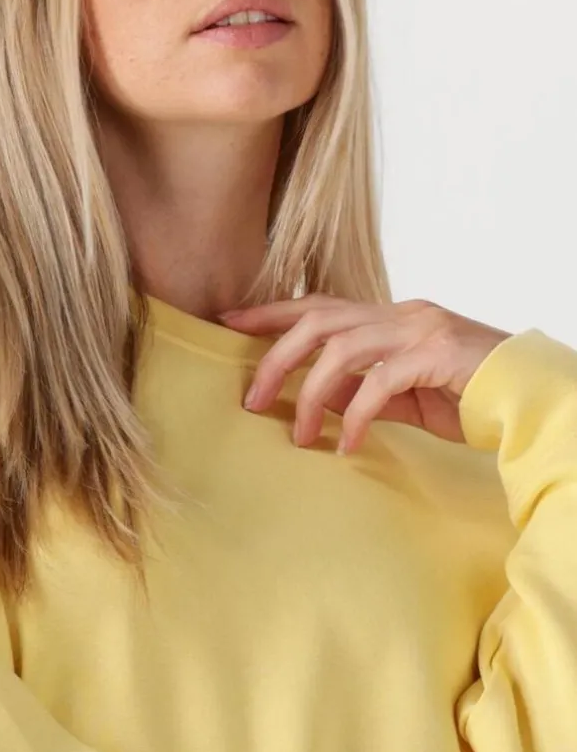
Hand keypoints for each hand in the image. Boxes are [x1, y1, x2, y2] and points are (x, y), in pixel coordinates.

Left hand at [219, 295, 511, 454]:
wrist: (523, 397)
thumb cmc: (463, 395)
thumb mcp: (401, 395)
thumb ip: (359, 390)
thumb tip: (315, 400)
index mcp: (388, 316)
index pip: (318, 306)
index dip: (270, 312)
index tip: (228, 322)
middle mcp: (398, 314)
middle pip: (317, 321)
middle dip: (276, 359)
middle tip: (251, 400)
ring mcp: (417, 330)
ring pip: (340, 350)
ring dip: (310, 395)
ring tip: (299, 435)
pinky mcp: (434, 355)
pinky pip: (379, 384)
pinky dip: (356, 416)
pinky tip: (347, 445)